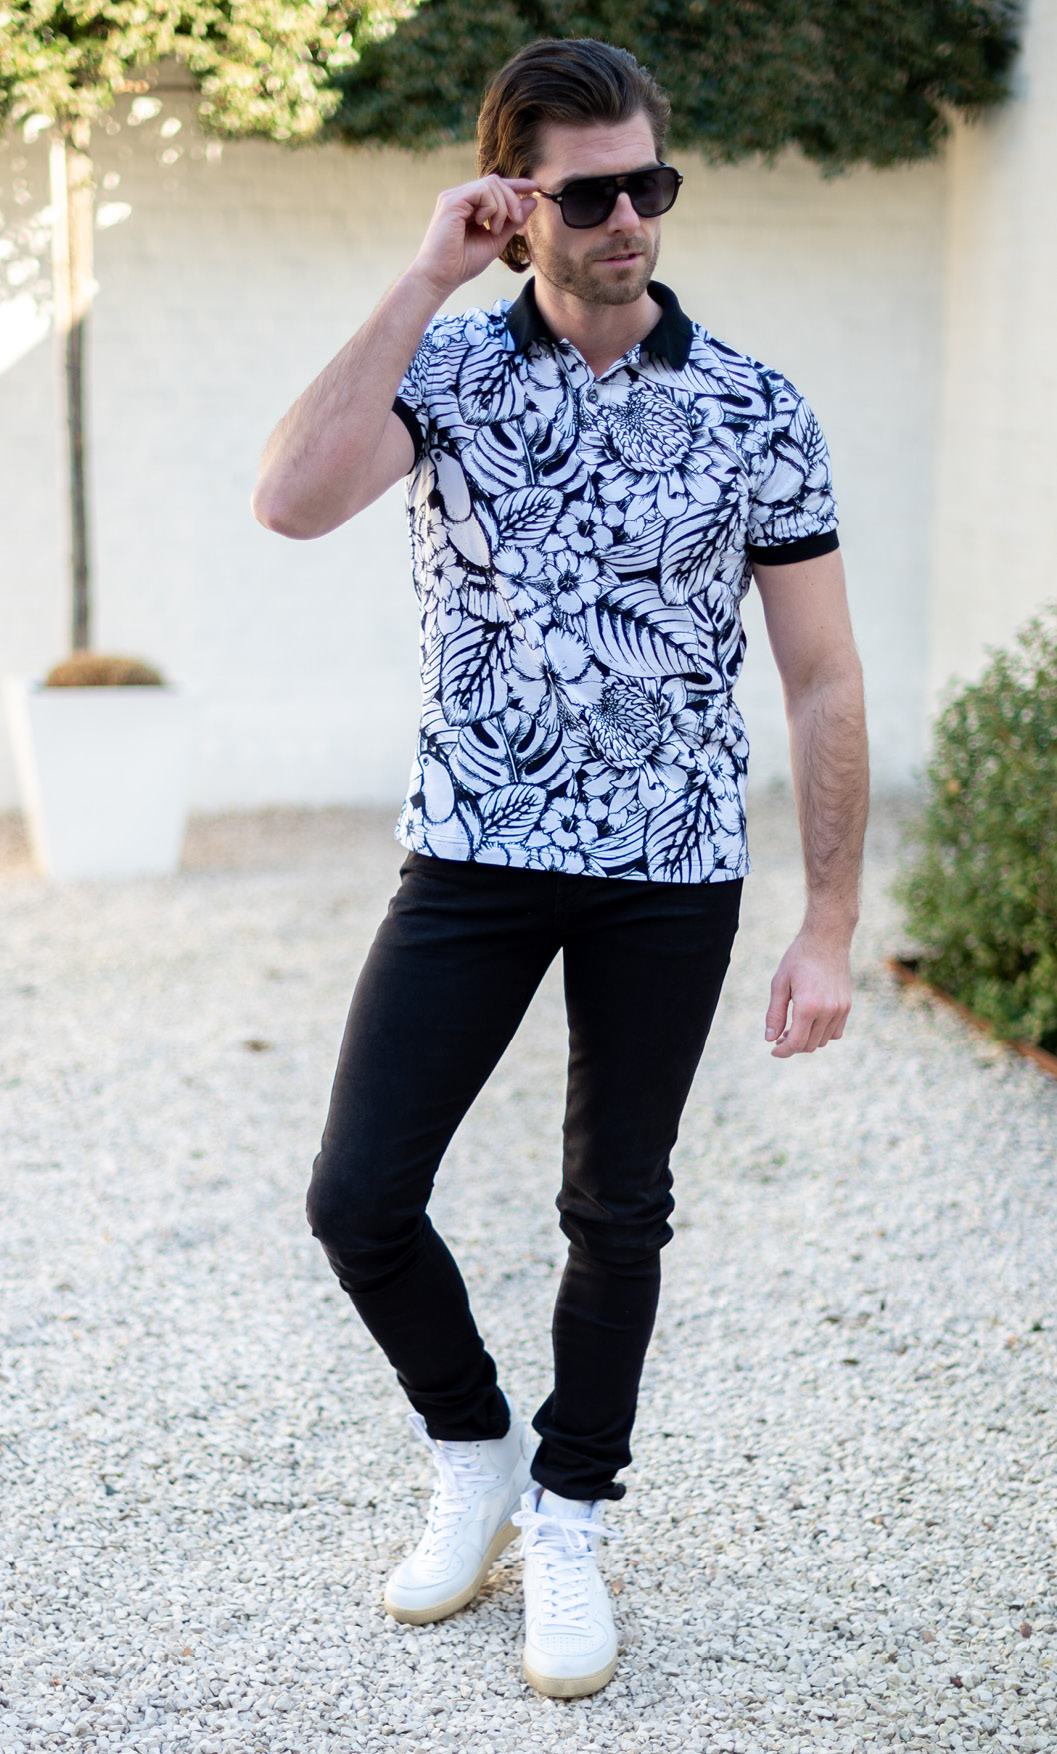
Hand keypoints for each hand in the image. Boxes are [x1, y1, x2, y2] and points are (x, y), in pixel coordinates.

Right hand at [410, 176, 538, 300]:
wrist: (441, 277)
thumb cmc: (463, 263)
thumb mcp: (496, 240)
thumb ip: (513, 221)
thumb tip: (532, 200)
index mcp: (469, 205)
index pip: (495, 186)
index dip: (516, 185)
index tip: (535, 186)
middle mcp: (460, 196)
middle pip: (496, 181)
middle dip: (513, 199)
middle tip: (517, 220)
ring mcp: (454, 196)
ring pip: (492, 184)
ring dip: (503, 207)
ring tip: (495, 230)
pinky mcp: (451, 200)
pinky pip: (483, 191)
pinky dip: (492, 207)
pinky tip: (485, 225)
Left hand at [764, 926, 852, 1057]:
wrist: (827, 939)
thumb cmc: (799, 958)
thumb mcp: (780, 984)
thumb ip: (775, 1014)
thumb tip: (770, 1039)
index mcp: (808, 1006)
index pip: (796, 1043)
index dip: (783, 1051)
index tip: (773, 1050)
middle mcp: (828, 1011)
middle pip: (809, 1045)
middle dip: (793, 1046)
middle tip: (781, 1036)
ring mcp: (840, 1009)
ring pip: (823, 1040)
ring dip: (808, 1040)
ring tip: (794, 1027)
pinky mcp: (847, 1005)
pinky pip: (836, 1031)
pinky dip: (823, 1033)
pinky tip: (811, 1022)